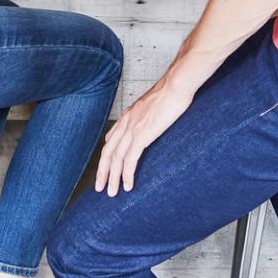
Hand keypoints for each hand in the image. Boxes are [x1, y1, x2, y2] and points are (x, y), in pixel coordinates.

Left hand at [95, 75, 195, 195]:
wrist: (177, 85)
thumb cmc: (172, 91)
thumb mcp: (156, 103)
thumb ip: (150, 114)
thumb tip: (155, 120)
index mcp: (129, 115)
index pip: (111, 138)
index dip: (107, 155)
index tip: (106, 167)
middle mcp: (126, 122)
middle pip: (108, 151)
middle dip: (103, 171)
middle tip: (100, 187)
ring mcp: (133, 128)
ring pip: (116, 159)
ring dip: (113, 178)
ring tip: (113, 193)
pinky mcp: (142, 135)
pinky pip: (130, 160)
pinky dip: (127, 175)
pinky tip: (128, 185)